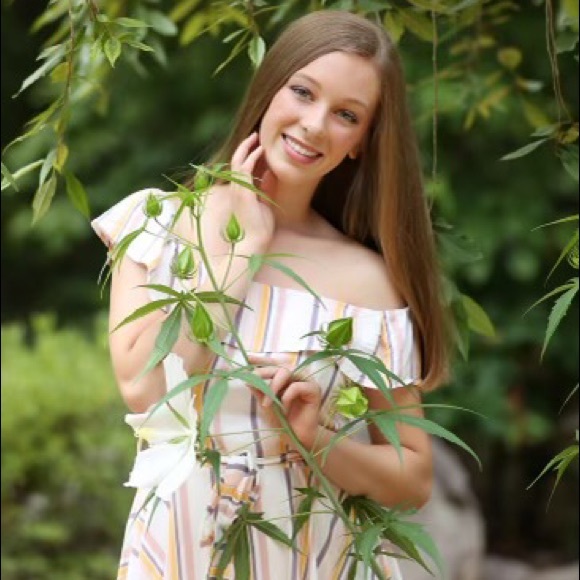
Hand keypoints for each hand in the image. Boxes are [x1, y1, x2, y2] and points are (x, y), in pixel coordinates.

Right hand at [225, 132, 275, 247]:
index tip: (258, 147)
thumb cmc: (260, 229)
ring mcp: (237, 191)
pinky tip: (260, 150)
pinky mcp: (242, 192)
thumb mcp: (266, 203)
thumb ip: (267, 187)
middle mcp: (235, 190)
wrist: (255, 243)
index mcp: (240, 193)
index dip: (249, 156)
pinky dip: (251, 158)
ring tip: (256, 138)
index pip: (242, 170)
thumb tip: (271, 172)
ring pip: (238, 162)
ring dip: (247, 149)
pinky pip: (244, 169)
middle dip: (245, 148)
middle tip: (255, 137)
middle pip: (236, 162)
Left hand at [248, 355, 321, 449]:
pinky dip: (287, 395)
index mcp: (286, 377)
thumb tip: (248, 379)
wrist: (296, 437)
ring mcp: (306, 381)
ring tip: (266, 403)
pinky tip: (284, 407)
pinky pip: (298, 386)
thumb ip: (259, 391)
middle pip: (280, 365)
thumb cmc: (283, 420)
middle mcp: (297, 376)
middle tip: (252, 379)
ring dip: (274, 385)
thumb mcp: (266, 404)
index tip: (248, 358)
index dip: (262, 359)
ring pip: (288, 371)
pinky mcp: (314, 390)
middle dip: (264, 371)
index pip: (274, 363)